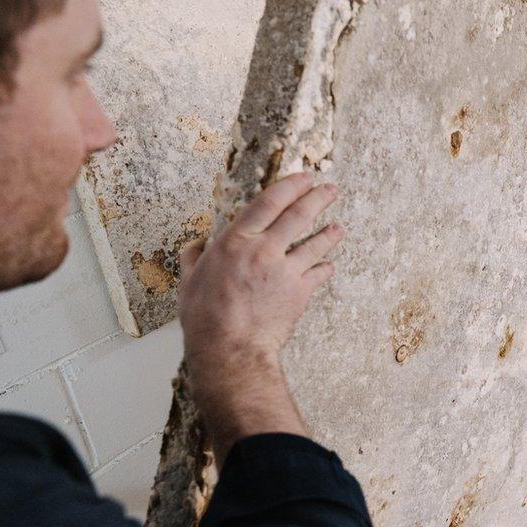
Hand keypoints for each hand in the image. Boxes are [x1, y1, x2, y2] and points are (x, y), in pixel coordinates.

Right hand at [178, 172, 343, 460]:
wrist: (231, 350)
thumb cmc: (206, 318)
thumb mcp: (189, 282)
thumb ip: (193, 258)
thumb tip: (195, 245)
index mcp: (235, 242)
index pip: (268, 202)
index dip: (289, 185)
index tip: (303, 177)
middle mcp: (264, 251)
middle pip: (299, 215)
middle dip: (318, 198)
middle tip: (330, 189)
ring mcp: (286, 271)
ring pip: (316, 243)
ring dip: (329, 233)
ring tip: (337, 227)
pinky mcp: (300, 292)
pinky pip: (318, 273)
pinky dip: (325, 268)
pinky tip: (328, 266)